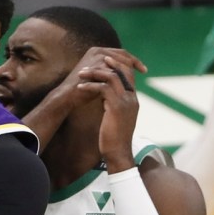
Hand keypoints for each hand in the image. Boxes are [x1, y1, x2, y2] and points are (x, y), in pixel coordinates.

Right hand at [58, 47, 145, 109]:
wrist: (67, 96)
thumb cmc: (83, 90)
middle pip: (123, 55)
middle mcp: (97, 50)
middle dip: (135, 63)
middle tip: (144, 71)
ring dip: (130, 69)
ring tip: (138, 78)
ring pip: (121, 61)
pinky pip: (116, 69)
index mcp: (97, 51)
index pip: (120, 53)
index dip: (133, 60)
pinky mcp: (97, 64)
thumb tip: (127, 73)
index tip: (143, 69)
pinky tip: (130, 83)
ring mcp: (97, 56)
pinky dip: (124, 75)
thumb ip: (110, 72)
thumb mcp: (99, 78)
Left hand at [76, 55, 139, 172]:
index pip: (128, 75)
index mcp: (133, 100)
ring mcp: (125, 102)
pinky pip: (103, 89)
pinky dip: (90, 86)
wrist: (118, 152)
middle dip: (107, 64)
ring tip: (81, 74)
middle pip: (122, 71)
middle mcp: (132, 98)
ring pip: (112, 77)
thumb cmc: (114, 138)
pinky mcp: (116, 107)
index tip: (103, 61)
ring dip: (95, 73)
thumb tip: (105, 96)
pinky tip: (80, 87)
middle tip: (91, 62)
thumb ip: (114, 105)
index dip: (116, 65)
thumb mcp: (116, 118)